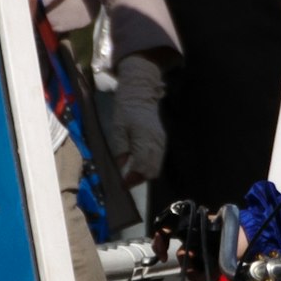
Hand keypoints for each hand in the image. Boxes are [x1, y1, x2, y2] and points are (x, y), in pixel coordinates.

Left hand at [107, 50, 171, 189]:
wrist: (140, 94)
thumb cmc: (125, 110)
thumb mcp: (117, 128)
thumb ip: (120, 149)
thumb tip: (121, 167)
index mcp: (144, 138)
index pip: (141, 166)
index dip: (132, 178)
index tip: (122, 185)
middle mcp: (156, 142)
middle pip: (152, 169)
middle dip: (139, 178)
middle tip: (126, 182)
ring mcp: (161, 141)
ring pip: (157, 166)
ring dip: (144, 174)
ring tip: (131, 175)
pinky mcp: (162, 140)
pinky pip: (158, 159)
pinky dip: (149, 166)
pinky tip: (139, 166)